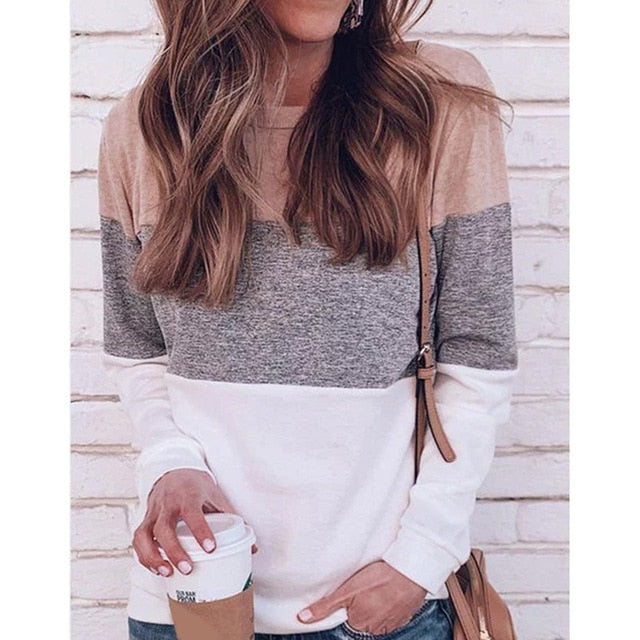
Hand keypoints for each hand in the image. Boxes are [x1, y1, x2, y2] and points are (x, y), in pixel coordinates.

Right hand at [132, 468, 257, 576]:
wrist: (175, 472)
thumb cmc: (197, 487)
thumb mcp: (216, 496)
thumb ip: (233, 520)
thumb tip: (252, 548)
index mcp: (188, 494)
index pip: (192, 512)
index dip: (201, 530)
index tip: (210, 548)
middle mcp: (167, 503)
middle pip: (164, 527)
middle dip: (174, 550)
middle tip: (188, 568)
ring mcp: (154, 512)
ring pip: (144, 535)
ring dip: (153, 557)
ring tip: (167, 573)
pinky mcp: (145, 520)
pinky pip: (139, 540)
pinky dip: (145, 556)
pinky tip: (157, 569)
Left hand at [297, 560, 426, 634]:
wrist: (411, 572)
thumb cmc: (379, 578)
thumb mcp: (348, 589)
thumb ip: (326, 606)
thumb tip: (303, 618)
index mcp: (359, 623)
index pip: (348, 617)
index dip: (350, 602)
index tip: (355, 591)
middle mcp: (375, 629)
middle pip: (362, 617)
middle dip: (363, 603)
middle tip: (367, 586)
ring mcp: (391, 624)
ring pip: (377, 615)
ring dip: (377, 603)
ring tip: (379, 586)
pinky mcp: (404, 616)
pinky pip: (392, 613)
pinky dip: (390, 603)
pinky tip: (390, 591)